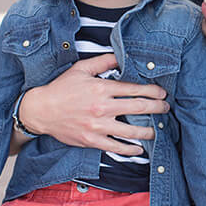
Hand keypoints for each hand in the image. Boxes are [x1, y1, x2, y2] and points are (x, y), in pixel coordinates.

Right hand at [19, 54, 168, 155]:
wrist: (40, 110)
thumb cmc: (61, 89)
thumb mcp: (81, 69)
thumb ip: (103, 62)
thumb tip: (121, 56)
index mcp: (101, 88)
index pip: (134, 89)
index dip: (152, 91)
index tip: (161, 93)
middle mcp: (102, 107)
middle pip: (138, 108)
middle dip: (157, 108)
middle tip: (166, 108)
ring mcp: (97, 126)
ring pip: (131, 131)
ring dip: (148, 131)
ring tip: (157, 130)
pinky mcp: (91, 141)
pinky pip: (116, 147)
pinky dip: (130, 149)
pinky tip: (139, 148)